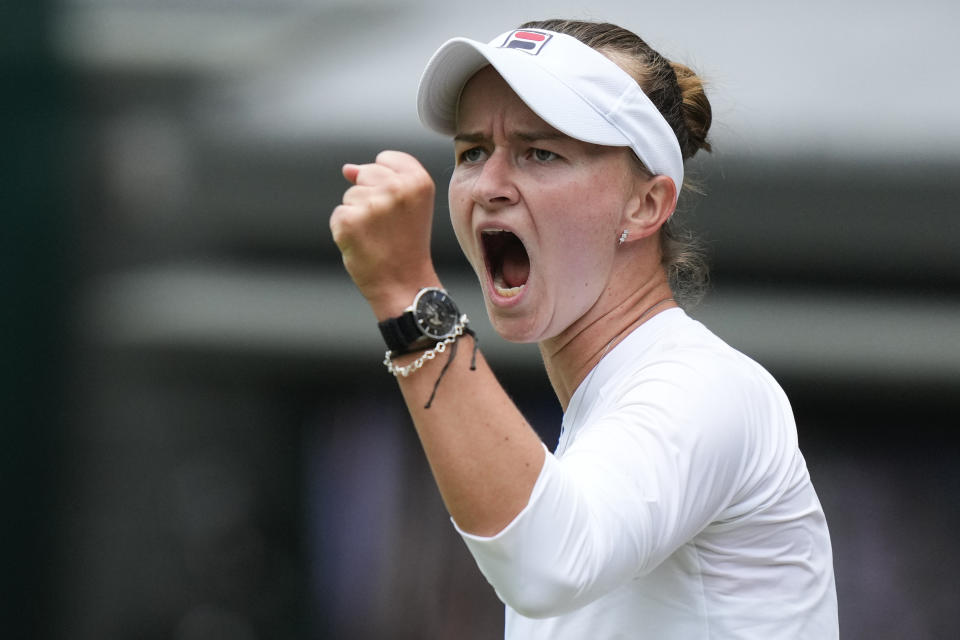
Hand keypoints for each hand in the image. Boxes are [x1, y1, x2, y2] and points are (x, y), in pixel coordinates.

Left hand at [330, 151, 439, 318]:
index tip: (398, 208)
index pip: (385, 159)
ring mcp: (372, 204)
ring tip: (377, 236)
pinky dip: (345, 230)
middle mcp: (397, 188)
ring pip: (350, 195)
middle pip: (365, 173)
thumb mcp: (410, 205)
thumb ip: (384, 178)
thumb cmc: (407, 245)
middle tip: (388, 226)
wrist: (404, 283)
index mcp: (418, 181)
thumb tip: (348, 169)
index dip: (386, 182)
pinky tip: (364, 244)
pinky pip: (338, 214)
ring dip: (358, 214)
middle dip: (370, 196)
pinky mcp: (349, 220)